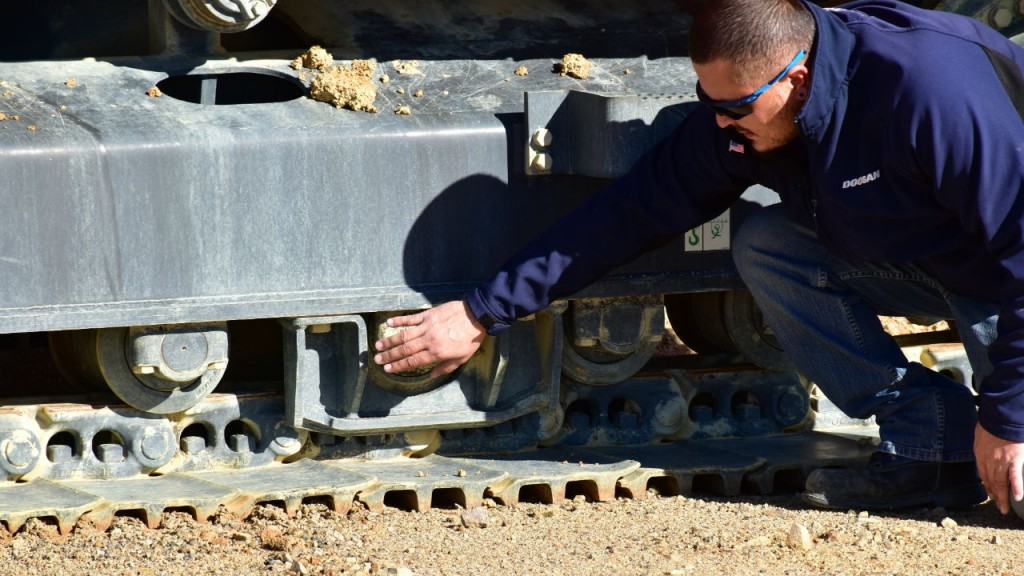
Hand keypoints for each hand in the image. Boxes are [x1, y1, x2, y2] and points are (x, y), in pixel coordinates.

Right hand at [372, 300, 486, 377]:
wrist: (477, 316)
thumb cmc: (470, 339)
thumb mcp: (461, 358)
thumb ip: (445, 368)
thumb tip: (431, 376)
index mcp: (437, 353)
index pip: (413, 361)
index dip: (399, 366)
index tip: (388, 369)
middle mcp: (429, 340)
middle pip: (405, 350)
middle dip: (390, 356)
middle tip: (377, 360)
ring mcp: (427, 326)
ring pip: (404, 335)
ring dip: (390, 340)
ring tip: (378, 345)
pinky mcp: (428, 314)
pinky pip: (410, 318)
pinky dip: (399, 320)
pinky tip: (388, 322)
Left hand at [974, 422, 1023, 513]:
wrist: (1000, 417)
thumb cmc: (991, 423)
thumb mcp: (980, 435)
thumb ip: (982, 445)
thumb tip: (983, 449)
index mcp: (980, 454)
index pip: (983, 474)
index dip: (987, 486)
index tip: (990, 494)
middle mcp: (989, 460)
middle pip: (991, 481)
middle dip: (995, 495)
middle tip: (998, 507)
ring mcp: (1002, 461)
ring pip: (1001, 482)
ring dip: (1002, 497)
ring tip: (1004, 508)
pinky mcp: (1015, 459)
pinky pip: (1015, 476)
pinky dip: (1016, 487)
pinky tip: (1018, 498)